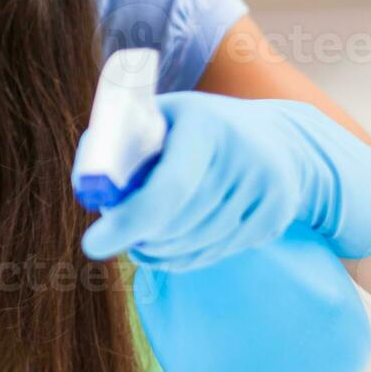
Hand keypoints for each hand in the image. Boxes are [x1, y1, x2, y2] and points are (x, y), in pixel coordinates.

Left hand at [76, 91, 370, 271]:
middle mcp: (242, 156)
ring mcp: (265, 189)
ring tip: (138, 243)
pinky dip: (185, 257)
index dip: (129, 222)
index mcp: (206, 125)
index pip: (169, 188)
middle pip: (178, 223)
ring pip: (196, 243)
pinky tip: (169, 248)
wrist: (281, 138)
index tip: (92, 245)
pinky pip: (217, 252)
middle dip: (137, 236)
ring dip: (158, 251)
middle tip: (109, 237)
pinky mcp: (274, 217)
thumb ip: (123, 138)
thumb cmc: (200, 127)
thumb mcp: (165, 115)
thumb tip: (89, 179)